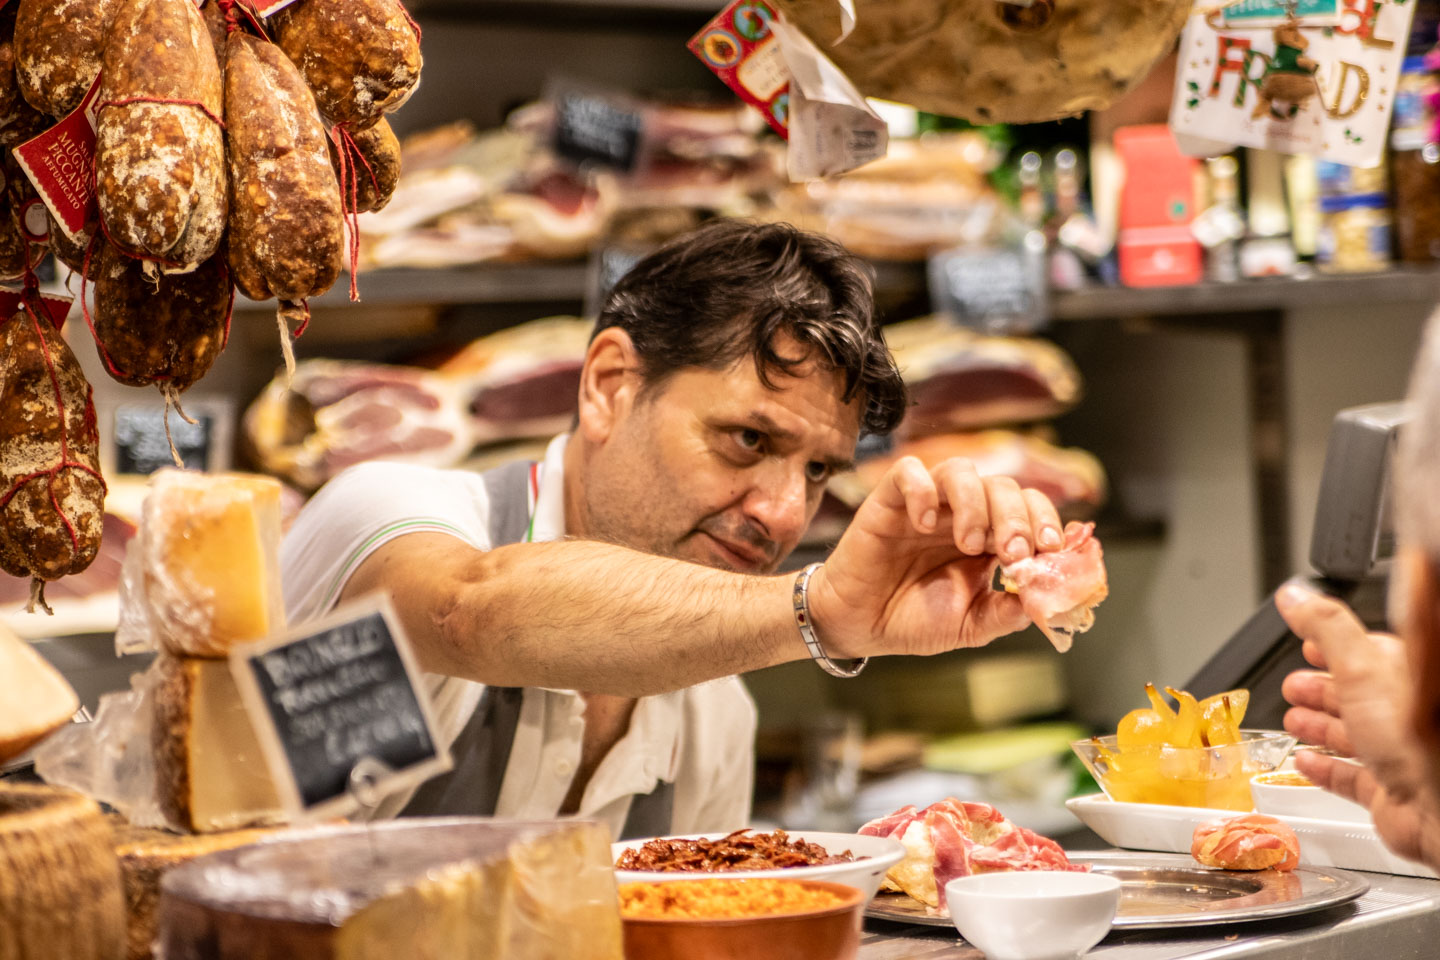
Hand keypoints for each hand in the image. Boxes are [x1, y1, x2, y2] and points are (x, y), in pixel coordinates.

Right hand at [808, 456, 1063, 657]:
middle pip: (1004, 486)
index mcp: (990, 541)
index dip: (1046, 522)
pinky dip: (922, 491)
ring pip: (961, 471)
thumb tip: (1045, 600)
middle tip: (1013, 552)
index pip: (1031, 509)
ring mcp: (928, 504)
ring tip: (968, 542)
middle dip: (1017, 517)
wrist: (861, 626)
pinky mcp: (890, 500)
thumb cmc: (913, 621)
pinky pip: (909, 471)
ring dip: (975, 503)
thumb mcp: (971, 626)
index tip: (1050, 549)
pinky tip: (923, 526)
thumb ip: (1007, 613)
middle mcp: (963, 515)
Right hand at [1277, 584, 1439, 869]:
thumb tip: (1296, 595)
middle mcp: (1405, 711)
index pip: (1368, 650)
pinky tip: (1308, 763)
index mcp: (1405, 673)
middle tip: (1293, 684)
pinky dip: (1325, 768)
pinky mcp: (1389, 789)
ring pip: (1353, 733)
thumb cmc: (1419, 738)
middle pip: (1357, 693)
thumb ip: (1327, 627)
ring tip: (1293, 719)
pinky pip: (1350, 776)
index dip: (1334, 644)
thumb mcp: (1362, 667)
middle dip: (1320, 687)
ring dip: (1318, 726)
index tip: (1307, 640)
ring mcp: (1398, 752)